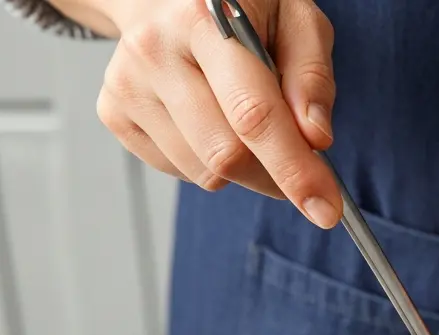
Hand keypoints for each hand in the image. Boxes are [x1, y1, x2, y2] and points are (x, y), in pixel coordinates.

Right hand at [94, 0, 341, 227]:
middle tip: (302, 168)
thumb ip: (311, 75)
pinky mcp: (113, 112)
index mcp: (204, 21)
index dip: (294, 169)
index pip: (253, 115)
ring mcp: (126, 84)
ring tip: (247, 123)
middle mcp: (154, 51)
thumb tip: (315, 138)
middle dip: (275, 177)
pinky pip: (180, 171)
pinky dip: (210, 162)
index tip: (325, 209)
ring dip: (244, 170)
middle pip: (226, 155)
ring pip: (204, 172)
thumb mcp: (294, 18)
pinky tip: (212, 120)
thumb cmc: (241, 8)